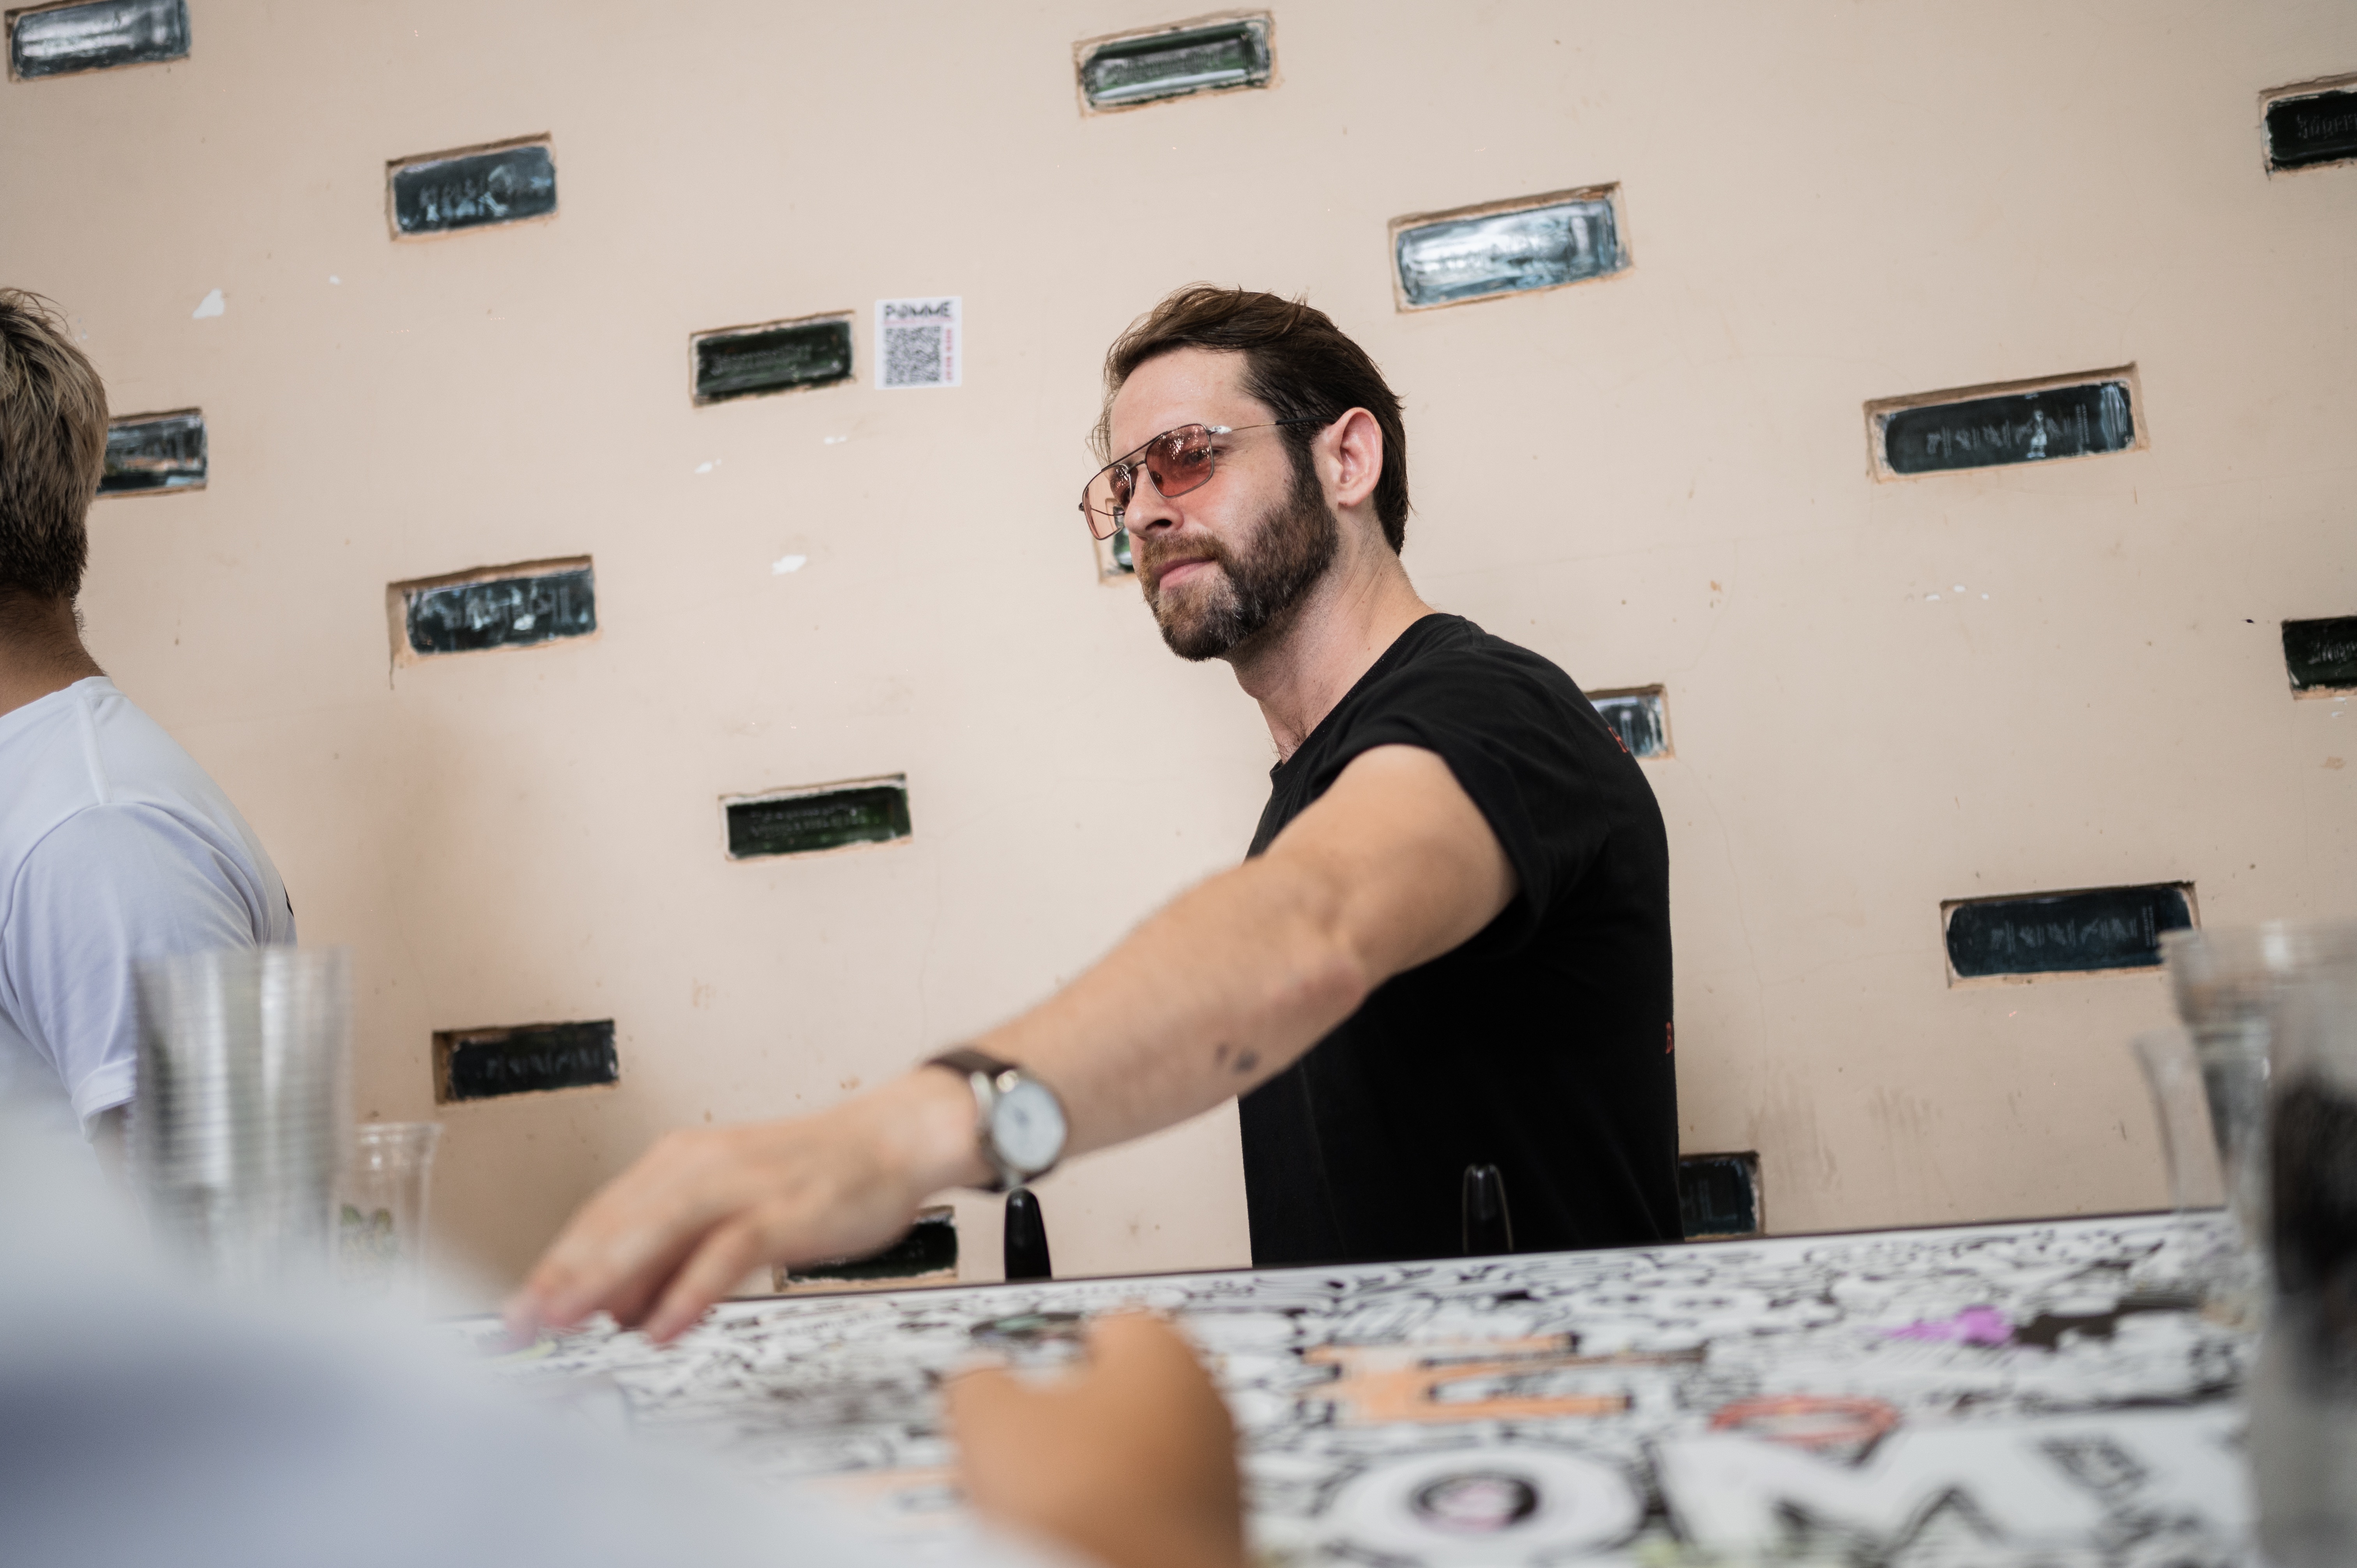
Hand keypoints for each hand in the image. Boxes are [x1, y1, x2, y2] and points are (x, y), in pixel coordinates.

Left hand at [504, 1069, 982, 1343]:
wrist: (892, 1140)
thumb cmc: (812, 1177)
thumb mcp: (729, 1210)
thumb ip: (670, 1254)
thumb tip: (611, 1305)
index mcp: (682, 1162)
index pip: (599, 1216)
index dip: (553, 1263)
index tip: (515, 1308)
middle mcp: (700, 1166)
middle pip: (615, 1224)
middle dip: (561, 1276)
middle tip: (518, 1324)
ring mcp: (741, 1186)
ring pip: (657, 1232)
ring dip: (606, 1279)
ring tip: (566, 1322)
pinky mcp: (782, 1211)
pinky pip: (725, 1254)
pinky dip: (688, 1291)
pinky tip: (660, 1326)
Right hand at [948, 1314, 1245, 1567]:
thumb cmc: (1088, 1497)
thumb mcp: (992, 1420)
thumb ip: (979, 1382)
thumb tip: (975, 1380)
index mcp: (1161, 1350)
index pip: (1108, 1324)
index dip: (1054, 1349)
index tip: (1028, 1373)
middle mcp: (1204, 1399)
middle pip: (1124, 1392)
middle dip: (1072, 1417)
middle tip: (1026, 1444)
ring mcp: (1217, 1467)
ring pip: (1139, 1453)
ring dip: (1095, 1470)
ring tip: (1046, 1502)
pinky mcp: (1213, 1527)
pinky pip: (1155, 1506)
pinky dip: (1122, 1513)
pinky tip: (1082, 1534)